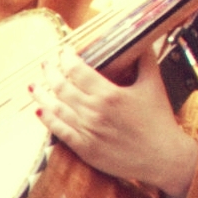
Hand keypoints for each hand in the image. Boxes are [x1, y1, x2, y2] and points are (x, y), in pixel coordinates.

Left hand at [37, 50, 197, 197]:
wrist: (163, 157)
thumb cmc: (159, 120)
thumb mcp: (153, 85)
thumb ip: (144, 60)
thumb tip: (141, 40)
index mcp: (109, 94)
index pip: (77, 70)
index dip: (66, 58)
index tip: (63, 51)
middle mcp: (94, 112)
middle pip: (62, 87)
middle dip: (50, 72)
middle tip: (46, 64)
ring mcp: (87, 131)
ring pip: (56, 108)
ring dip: (42, 94)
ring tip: (34, 85)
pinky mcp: (85, 149)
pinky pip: (59, 131)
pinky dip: (47, 119)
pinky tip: (39, 110)